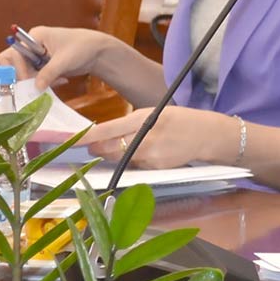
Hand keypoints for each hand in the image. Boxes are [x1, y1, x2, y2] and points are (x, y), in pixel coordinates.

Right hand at [0, 26, 134, 92]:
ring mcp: (35, 56)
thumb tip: (35, 88)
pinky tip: (60, 80)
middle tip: (36, 85)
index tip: (28, 81)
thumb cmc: (83, 47)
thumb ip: (49, 73)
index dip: (17, 70)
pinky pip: (34, 78)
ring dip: (37, 81)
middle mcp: (31, 45)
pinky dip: (43, 82)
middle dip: (23, 77)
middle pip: (12, 65)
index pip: (12, 54)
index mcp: (35, 36)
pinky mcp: (41, 66)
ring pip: (23, 74)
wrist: (98, 52)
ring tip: (57, 80)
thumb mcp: (65, 61)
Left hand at [82, 107, 229, 168]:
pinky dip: (133, 159)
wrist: (208, 135)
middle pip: (110, 149)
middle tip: (92, 145)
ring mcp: (151, 157)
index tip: (71, 140)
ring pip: (121, 158)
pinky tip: (145, 152)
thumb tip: (104, 135)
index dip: (88, 137)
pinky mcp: (156, 168)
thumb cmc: (180, 120)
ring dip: (115, 153)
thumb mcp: (155, 112)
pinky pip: (135, 165)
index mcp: (144, 120)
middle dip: (98, 148)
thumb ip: (129, 123)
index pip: (108, 130)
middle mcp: (145, 140)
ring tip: (125, 145)